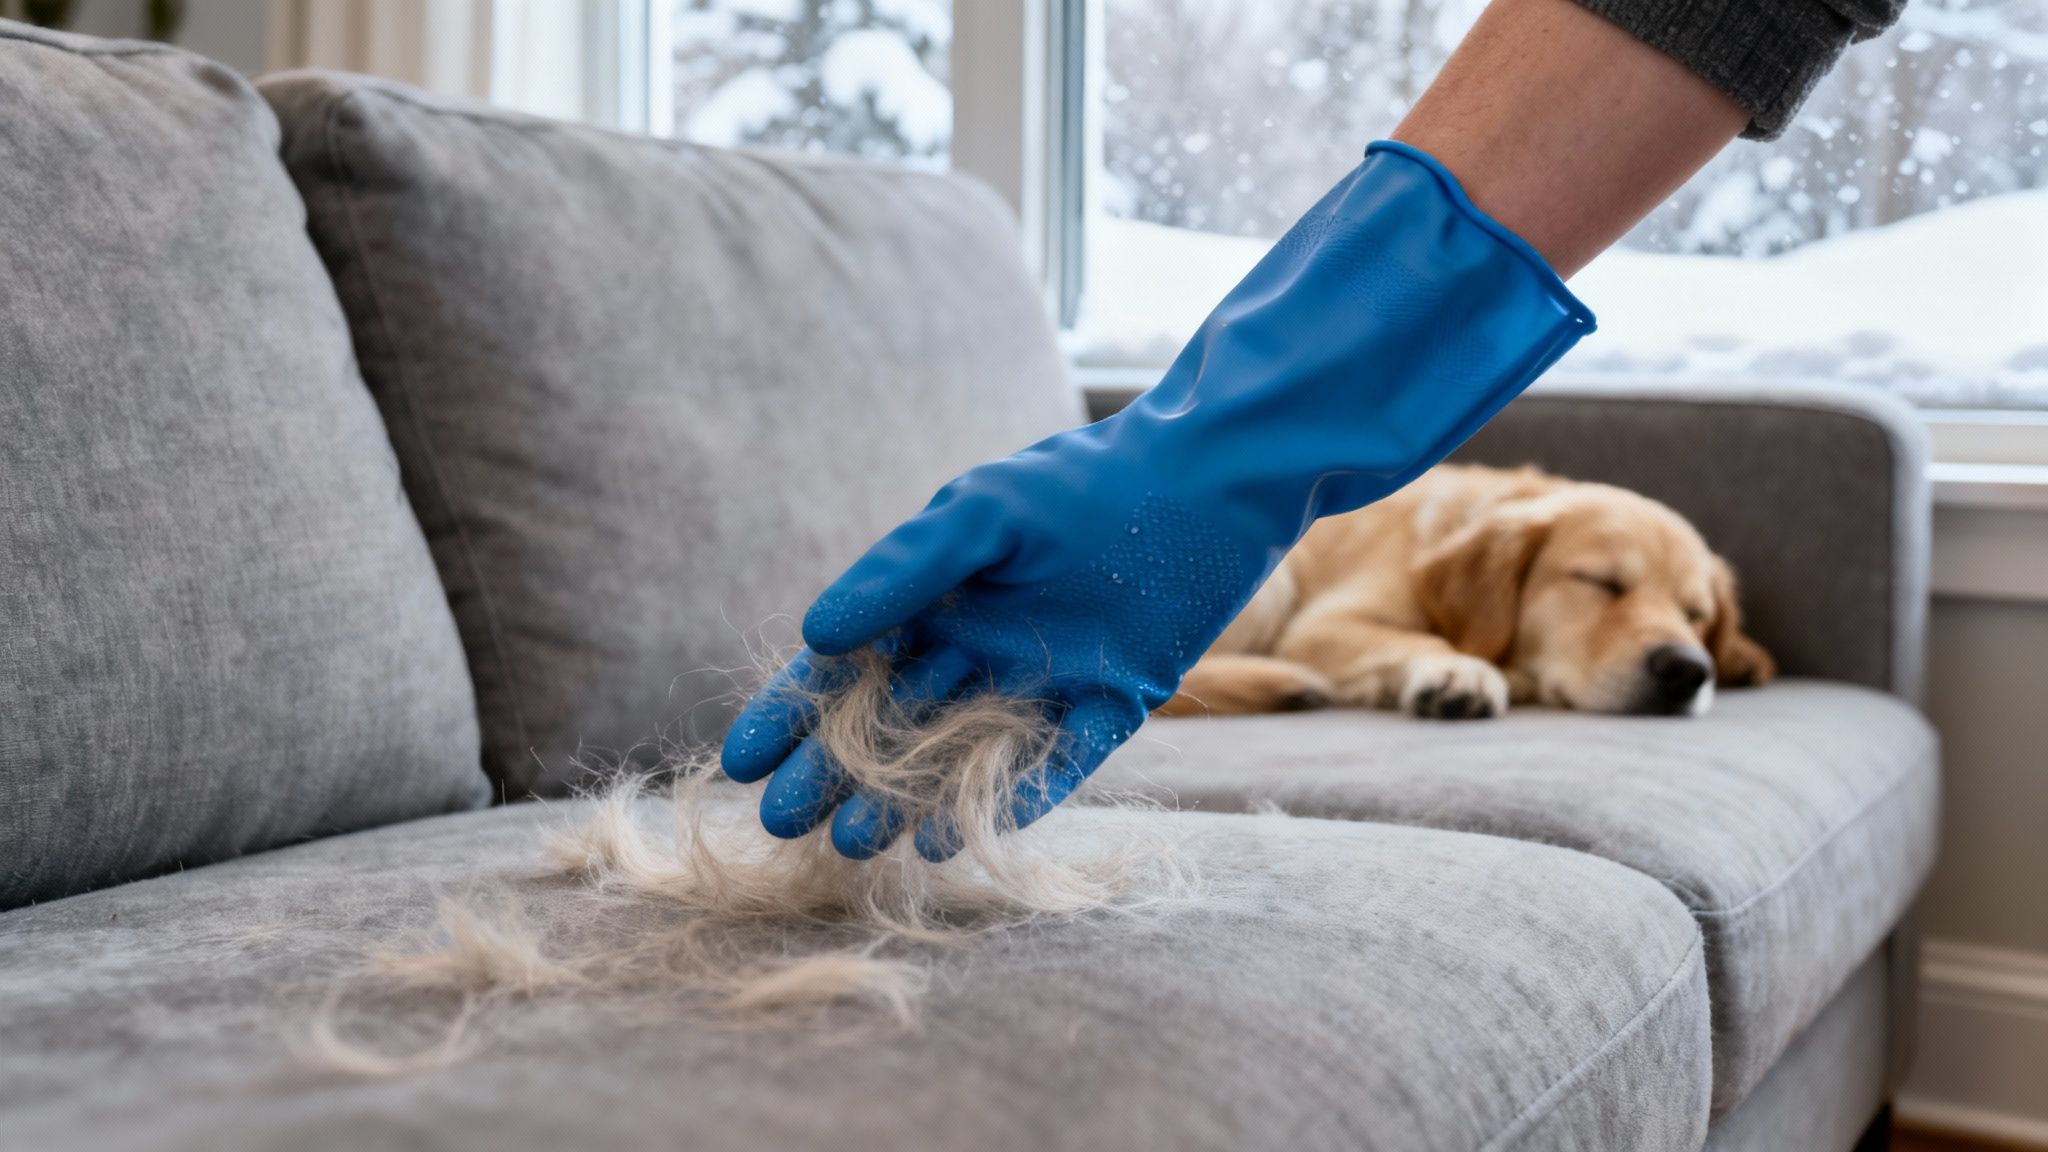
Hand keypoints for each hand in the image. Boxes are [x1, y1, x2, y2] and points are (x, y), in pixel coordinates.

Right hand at [723, 142, 1593, 859]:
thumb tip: (812, 635)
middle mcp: (978, 650)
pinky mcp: (1107, 711)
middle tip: (786, 826)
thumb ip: (899, 570)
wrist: (1206, 485)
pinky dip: (1005, 802)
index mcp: (934, 602)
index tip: (740, 761)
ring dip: (904, 802)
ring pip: (956, 759)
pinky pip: (1050, 769)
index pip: (845, 669)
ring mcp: (1039, 686)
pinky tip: (954, 840)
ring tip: (856, 845)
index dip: (790, 715)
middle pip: (890, 727)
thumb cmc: (1080, 486)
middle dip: (834, 774)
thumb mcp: (977, 516)